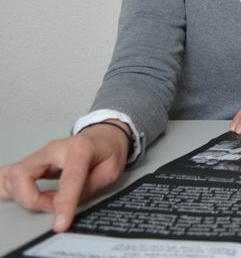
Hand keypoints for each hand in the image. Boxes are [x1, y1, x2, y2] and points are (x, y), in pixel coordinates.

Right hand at [0, 121, 129, 231]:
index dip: (64, 203)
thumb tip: (64, 205)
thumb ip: (88, 188)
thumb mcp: (111, 170)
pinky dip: (10, 188)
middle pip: (23, 175)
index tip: (60, 224)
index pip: (69, 178)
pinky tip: (16, 196)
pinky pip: (11, 174)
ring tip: (44, 202)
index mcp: (81, 148)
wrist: (105, 134)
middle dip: (33, 200)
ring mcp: (41, 153)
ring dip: (23, 196)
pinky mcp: (34, 161)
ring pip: (13, 176)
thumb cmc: (109, 150)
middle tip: (54, 206)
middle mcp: (55, 148)